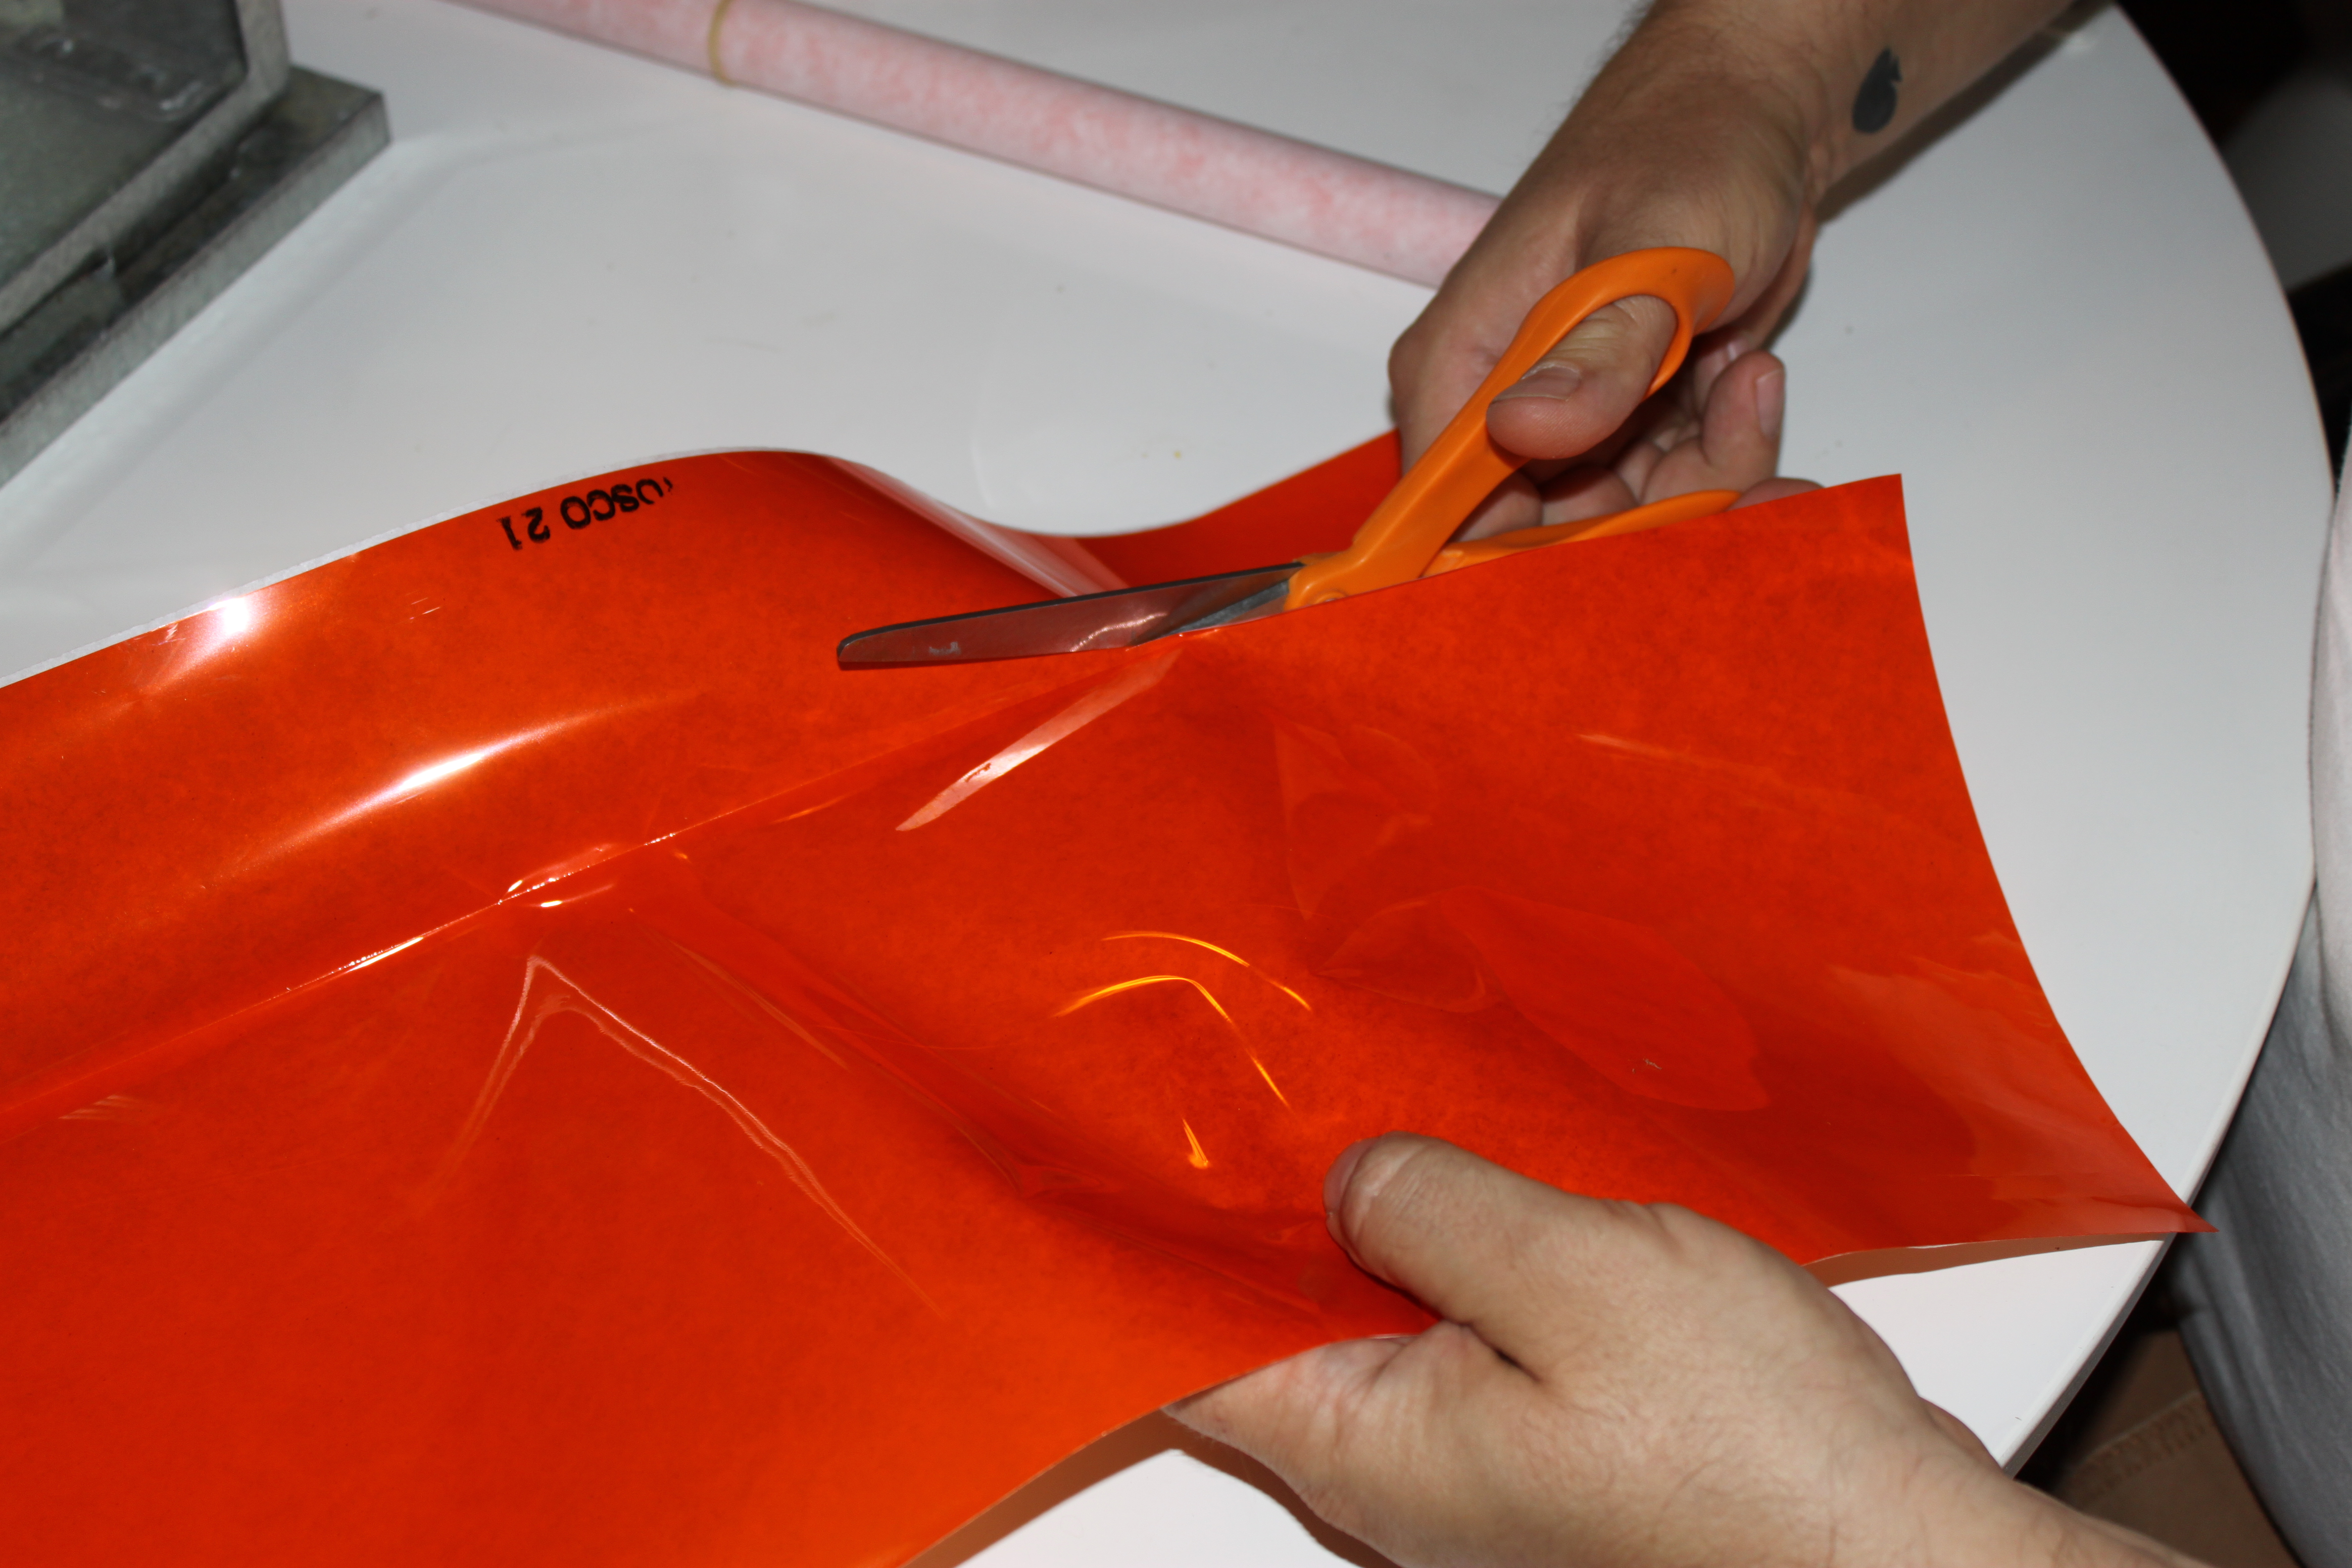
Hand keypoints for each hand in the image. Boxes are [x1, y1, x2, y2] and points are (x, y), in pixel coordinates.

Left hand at [1170, 1135, 2200, 1567]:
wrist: (1904, 1555)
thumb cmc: (1759, 1453)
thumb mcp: (1577, 1279)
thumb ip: (1434, 1211)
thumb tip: (1344, 1174)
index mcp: (1366, 1445)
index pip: (1183, 1344)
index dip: (1152, 1234)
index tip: (1143, 1127)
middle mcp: (1400, 1471)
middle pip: (1278, 1319)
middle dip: (1273, 1201)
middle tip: (1271, 1068)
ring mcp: (1475, 1462)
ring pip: (1379, 1318)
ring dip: (1377, 1219)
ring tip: (1374, 1093)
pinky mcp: (1550, 1442)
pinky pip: (1466, 1332)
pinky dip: (1460, 1253)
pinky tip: (1485, 1175)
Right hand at [1393, 17, 1823, 539]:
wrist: (1758, 116)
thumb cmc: (1685, 150)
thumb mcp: (1649, 245)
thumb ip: (1595, 349)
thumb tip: (1525, 428)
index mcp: (1460, 371)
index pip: (1450, 518)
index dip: (1532, 565)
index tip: (1628, 565)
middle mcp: (1501, 414)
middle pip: (1554, 538)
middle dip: (1656, 523)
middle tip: (1742, 463)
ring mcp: (1573, 426)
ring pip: (1632, 521)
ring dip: (1714, 477)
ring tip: (1753, 380)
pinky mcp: (1636, 427)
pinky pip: (1680, 490)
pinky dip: (1732, 455)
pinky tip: (1755, 378)